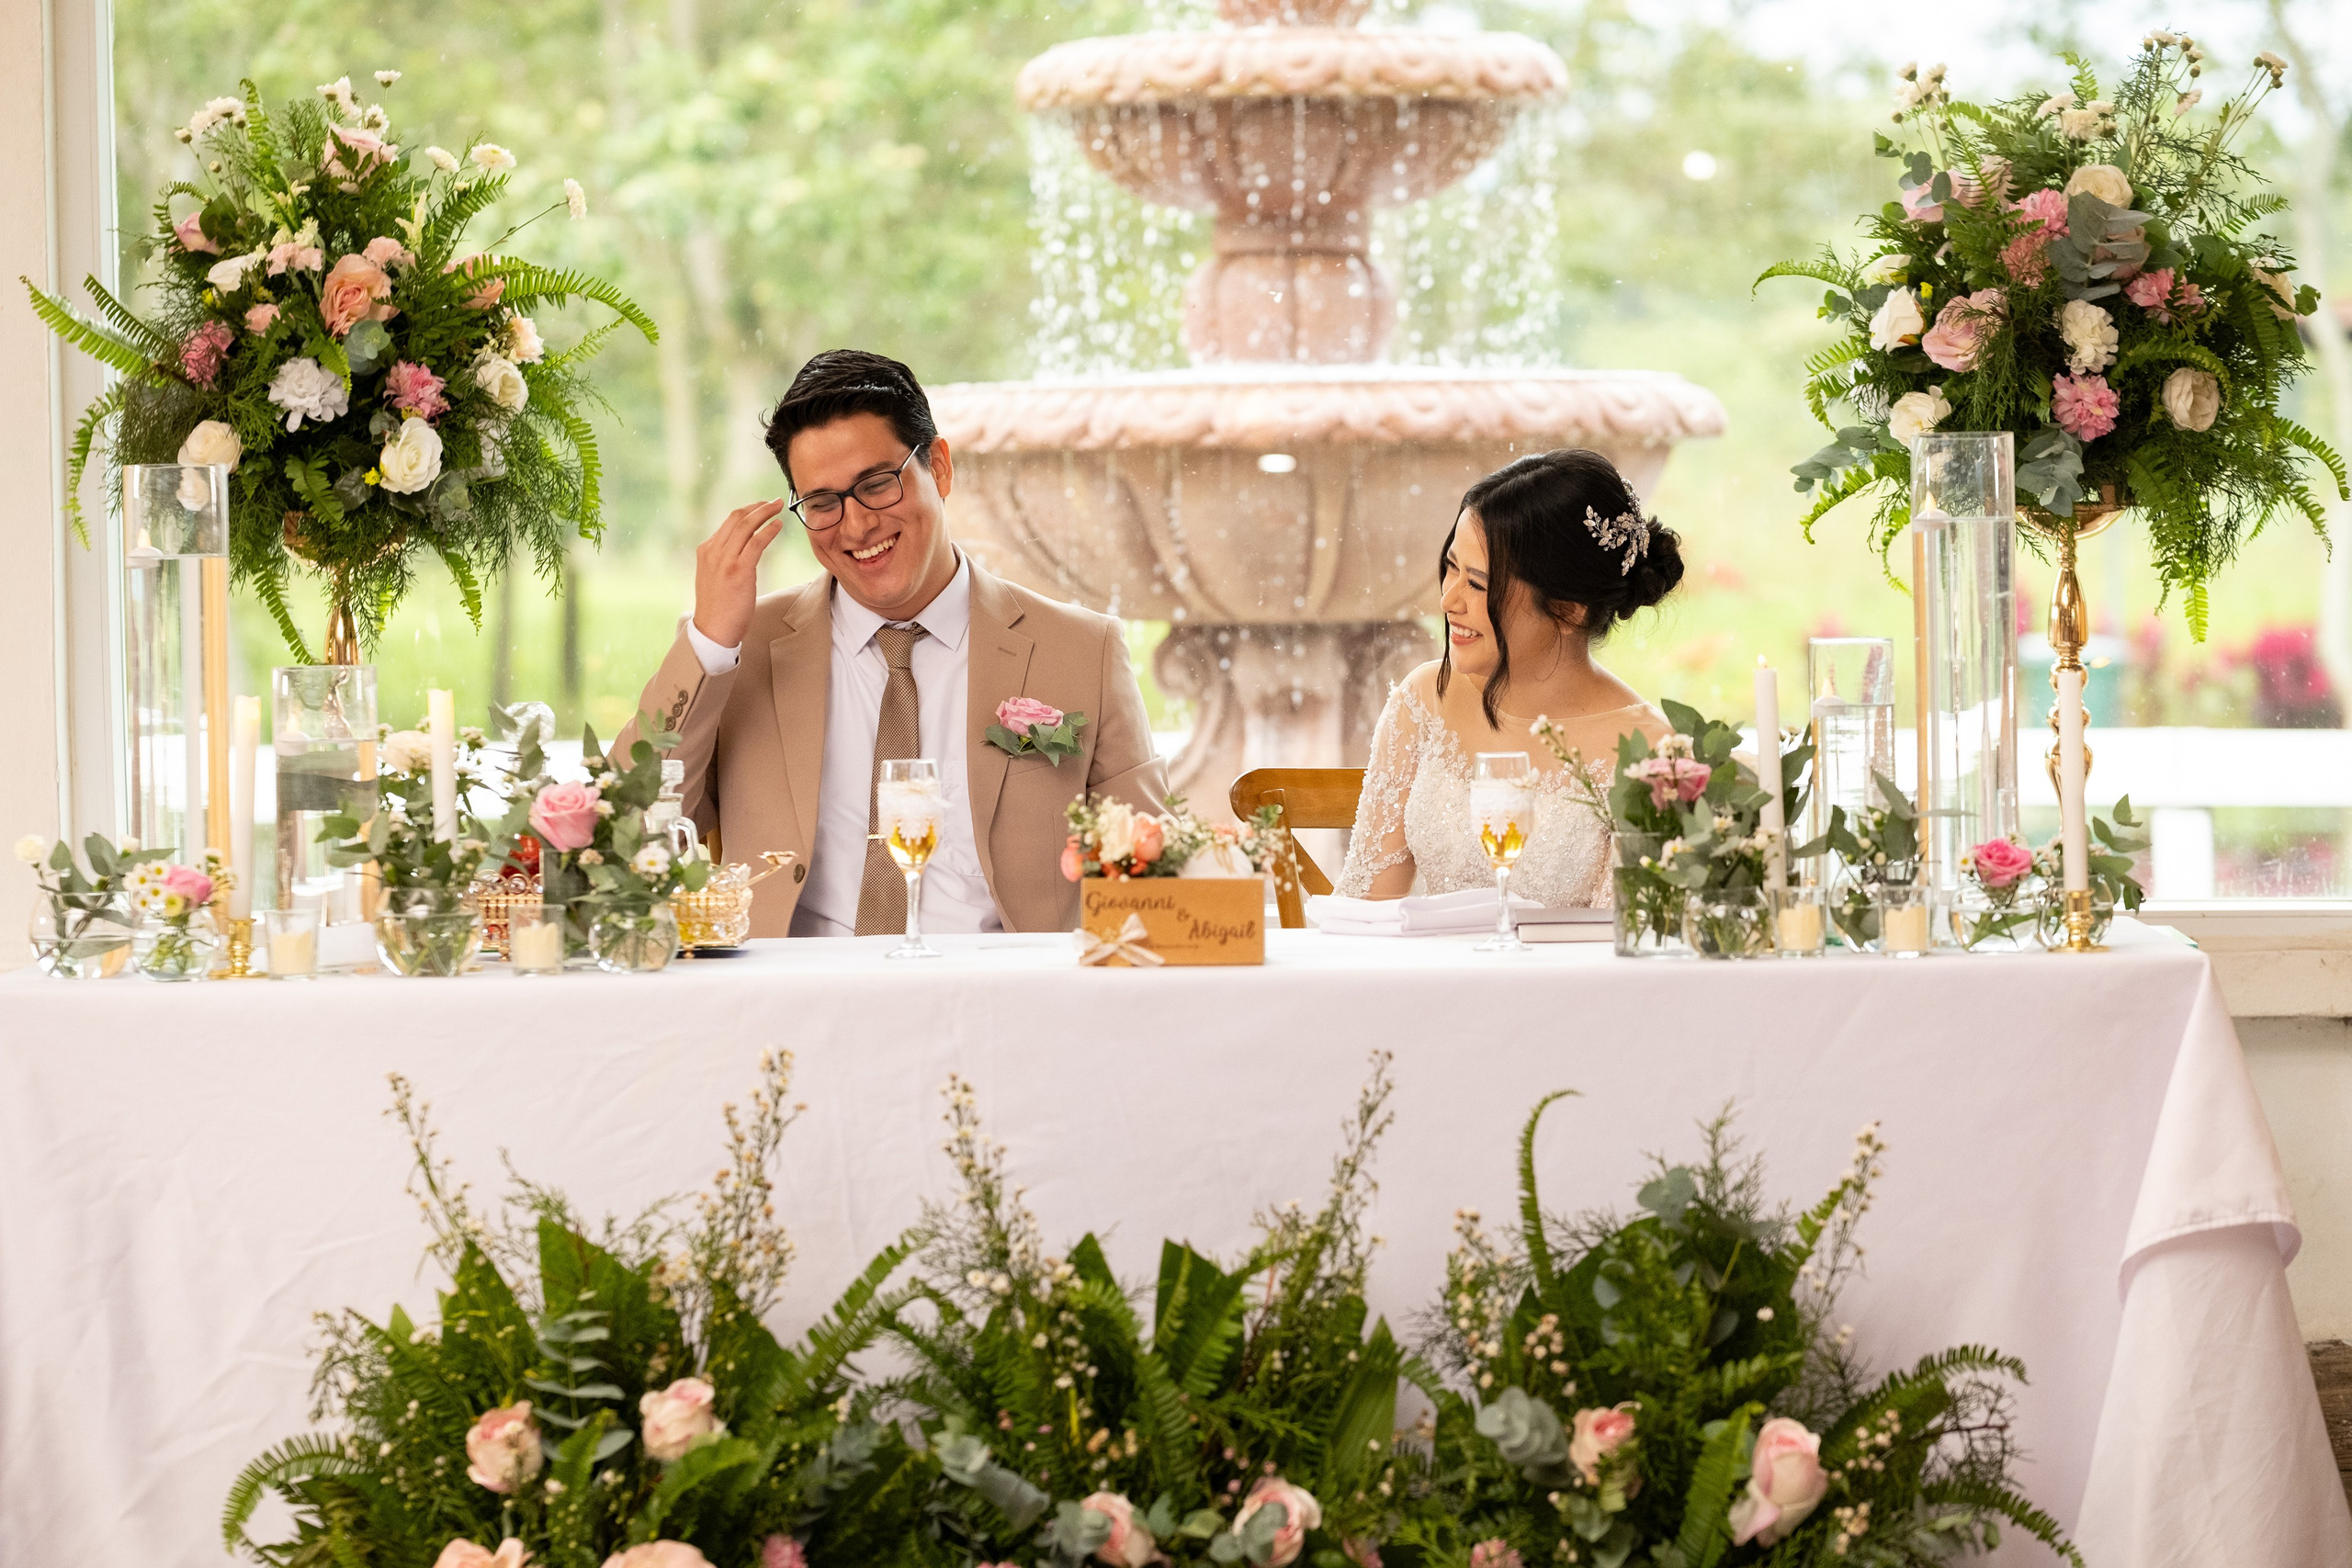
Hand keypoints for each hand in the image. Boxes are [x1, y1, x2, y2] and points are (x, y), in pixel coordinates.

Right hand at [691, 499, 786, 650]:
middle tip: (773, 502)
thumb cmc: (717, 607)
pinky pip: (755, 543)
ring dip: (764, 513)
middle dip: (757, 506)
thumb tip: (739, 548)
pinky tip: (778, 526)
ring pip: (746, 526)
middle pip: (736, 518)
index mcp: (706, 551)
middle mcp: (713, 551)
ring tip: (778, 507)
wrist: (712, 629)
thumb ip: (722, 560)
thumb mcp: (713, 576)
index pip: (728, 522)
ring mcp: (724, 560)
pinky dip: (768, 531)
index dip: (747, 511)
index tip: (761, 507)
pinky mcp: (738, 571)